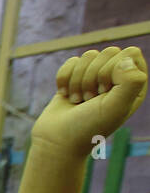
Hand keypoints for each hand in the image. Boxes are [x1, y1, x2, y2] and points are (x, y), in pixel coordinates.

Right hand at [31, 47, 147, 157]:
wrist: (57, 141)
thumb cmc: (88, 127)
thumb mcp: (116, 107)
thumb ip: (131, 81)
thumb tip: (125, 58)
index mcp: (135, 84)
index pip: (130, 54)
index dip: (113, 69)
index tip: (104, 92)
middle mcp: (118, 78)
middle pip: (109, 52)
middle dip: (93, 77)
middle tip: (90, 99)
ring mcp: (96, 76)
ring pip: (89, 55)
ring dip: (78, 80)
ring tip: (78, 101)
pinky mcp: (75, 77)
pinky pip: (72, 61)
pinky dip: (64, 79)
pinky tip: (65, 95)